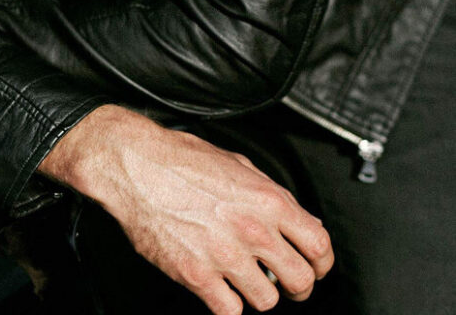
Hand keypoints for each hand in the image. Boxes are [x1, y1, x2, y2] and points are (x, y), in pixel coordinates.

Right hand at [39, 105, 333, 314]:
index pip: (319, 245)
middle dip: (296, 286)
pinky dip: (227, 304)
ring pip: (266, 302)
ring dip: (258, 294)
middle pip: (301, 281)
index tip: (315, 267)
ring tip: (244, 279)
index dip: (322, 262)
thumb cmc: (181, 159)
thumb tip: (300, 218)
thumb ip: (273, 194)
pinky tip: (220, 287)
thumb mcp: (239, 164)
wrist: (136, 166)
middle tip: (284, 281)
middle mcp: (252, 229)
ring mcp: (225, 255)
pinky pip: (230, 312)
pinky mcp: (197, 276)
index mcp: (268, 200)